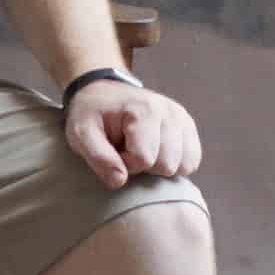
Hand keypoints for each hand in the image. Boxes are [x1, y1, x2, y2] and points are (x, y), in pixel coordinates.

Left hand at [61, 77, 198, 189]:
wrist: (102, 92)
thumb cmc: (91, 115)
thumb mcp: (81, 134)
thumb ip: (98, 157)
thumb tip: (120, 181)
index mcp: (144, 110)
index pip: (144, 160)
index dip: (125, 164)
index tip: (114, 151)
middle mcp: (169, 111)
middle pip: (167, 165)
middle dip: (145, 167)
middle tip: (127, 151)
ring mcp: (181, 118)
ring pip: (184, 166)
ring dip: (160, 166)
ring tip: (141, 150)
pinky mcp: (187, 125)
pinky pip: (192, 160)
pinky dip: (175, 163)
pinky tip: (155, 152)